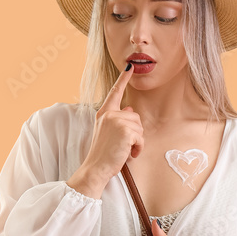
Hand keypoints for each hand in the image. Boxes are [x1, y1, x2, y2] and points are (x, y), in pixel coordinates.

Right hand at [81, 63, 144, 180]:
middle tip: (123, 145)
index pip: (115, 92)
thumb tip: (130, 109)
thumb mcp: (108, 133)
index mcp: (104, 113)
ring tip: (124, 150)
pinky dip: (138, 148)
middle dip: (134, 133)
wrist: (96, 168)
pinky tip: (128, 154)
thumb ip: (118, 119)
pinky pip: (141, 137)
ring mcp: (117, 121)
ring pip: (139, 127)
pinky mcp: (125, 130)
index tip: (129, 66)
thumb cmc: (102, 153)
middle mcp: (109, 114)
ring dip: (136, 142)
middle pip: (135, 116)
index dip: (123, 79)